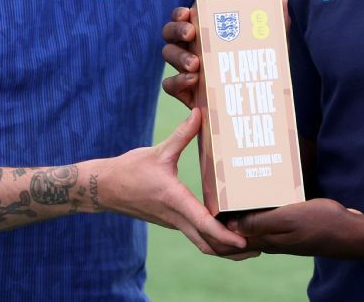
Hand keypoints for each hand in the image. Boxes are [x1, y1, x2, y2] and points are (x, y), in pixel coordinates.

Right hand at [98, 109, 246, 255]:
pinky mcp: (172, 220)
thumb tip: (200, 113)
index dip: (226, 236)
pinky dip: (212, 238)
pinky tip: (227, 229)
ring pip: (202, 242)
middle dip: (232, 251)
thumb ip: (182, 134)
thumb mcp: (158, 151)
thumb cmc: (130, 170)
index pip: (204, 225)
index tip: (245, 243)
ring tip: (249, 246)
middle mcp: (176, 217)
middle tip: (259, 250)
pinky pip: (196, 234)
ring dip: (224, 248)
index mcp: (175, 201)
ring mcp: (174, 221)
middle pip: (208, 244)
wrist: (104, 187)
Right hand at [161, 0, 290, 108]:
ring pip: (168, 54)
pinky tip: (194, 81)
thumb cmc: (259, 64)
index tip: (188, 14)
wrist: (257, 102)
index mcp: (205, 29)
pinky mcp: (183, 90)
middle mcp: (190, 44)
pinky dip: (177, 81)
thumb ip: (277, 21)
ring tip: (196, 64)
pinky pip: (169, 84)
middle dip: (177, 30)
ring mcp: (184, 67)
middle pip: (169, 32)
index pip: (183, 16)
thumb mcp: (270, 45)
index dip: (180, 14)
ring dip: (179, 56)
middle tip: (191, 34)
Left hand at [227, 198, 363, 258]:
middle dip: (227, 216)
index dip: (218, 223)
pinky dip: (259, 209)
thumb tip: (230, 225)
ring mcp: (281, 236)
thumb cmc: (322, 223)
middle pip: (239, 231)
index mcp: (266, 240)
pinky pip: (268, 221)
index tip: (211, 199)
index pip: (232, 237)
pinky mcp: (291, 230)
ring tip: (235, 189)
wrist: (351, 234)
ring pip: (253, 225)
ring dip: (243, 211)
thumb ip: (260, 222)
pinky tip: (261, 195)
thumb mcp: (290, 219)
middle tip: (219, 190)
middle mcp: (270, 241)